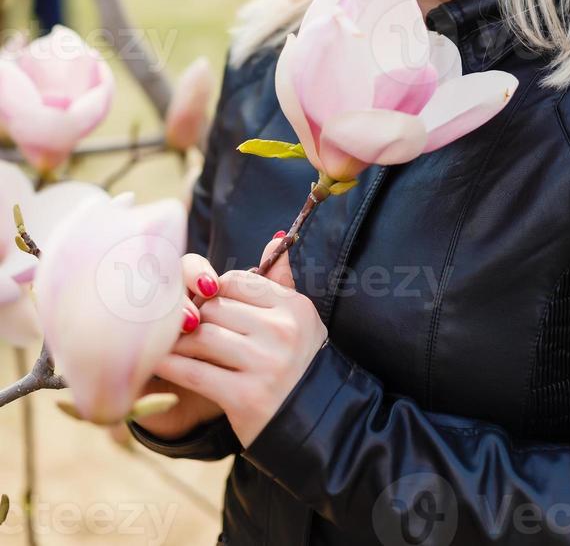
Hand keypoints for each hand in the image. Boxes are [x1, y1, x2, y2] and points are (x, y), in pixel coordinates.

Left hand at [151, 235, 328, 448]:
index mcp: (293, 308)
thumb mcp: (300, 320)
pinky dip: (171, 365)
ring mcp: (265, 364)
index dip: (213, 291)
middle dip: (194, 316)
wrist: (318, 424)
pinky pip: (195, 372)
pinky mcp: (246, 396)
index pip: (236, 282)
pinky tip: (157, 363)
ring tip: (168, 343)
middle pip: (216, 308)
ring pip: (202, 337)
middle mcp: (282, 332)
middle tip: (179, 325)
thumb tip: (276, 238)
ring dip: (180, 341)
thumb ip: (281, 280)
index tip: (203, 303)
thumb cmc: (301, 365)